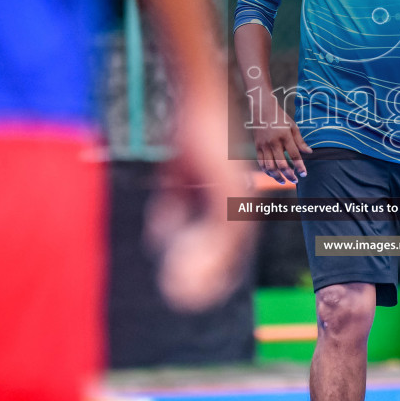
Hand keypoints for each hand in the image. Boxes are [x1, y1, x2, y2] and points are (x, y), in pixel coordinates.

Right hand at [148, 95, 254, 313]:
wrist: (199, 102)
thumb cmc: (189, 134)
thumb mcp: (177, 176)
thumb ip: (172, 205)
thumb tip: (160, 235)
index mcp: (232, 198)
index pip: (231, 244)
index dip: (217, 268)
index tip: (203, 289)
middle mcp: (240, 201)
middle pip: (233, 252)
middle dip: (214, 277)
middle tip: (192, 298)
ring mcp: (236, 197)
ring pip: (228, 247)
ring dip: (206, 270)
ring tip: (183, 289)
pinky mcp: (227, 191)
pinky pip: (219, 230)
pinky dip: (203, 250)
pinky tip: (184, 263)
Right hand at [251, 112, 310, 184]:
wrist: (262, 109)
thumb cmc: (280, 117)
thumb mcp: (293, 126)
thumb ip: (300, 141)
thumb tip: (309, 152)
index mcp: (285, 136)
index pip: (294, 155)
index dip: (300, 166)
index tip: (304, 174)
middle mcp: (273, 142)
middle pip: (281, 164)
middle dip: (289, 175)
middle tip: (295, 180)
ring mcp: (264, 146)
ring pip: (270, 167)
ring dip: (277, 177)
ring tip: (284, 181)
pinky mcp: (257, 147)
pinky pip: (261, 163)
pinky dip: (267, 171)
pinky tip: (273, 175)